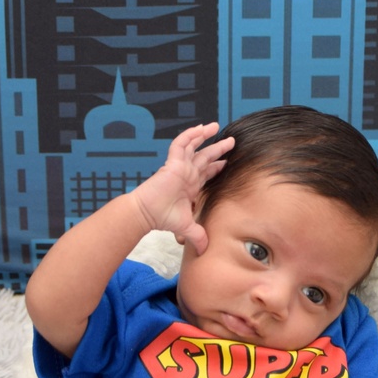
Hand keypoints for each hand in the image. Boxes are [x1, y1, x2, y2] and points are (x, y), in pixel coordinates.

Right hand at [133, 123, 233, 252]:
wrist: (147, 214)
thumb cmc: (163, 218)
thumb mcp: (187, 227)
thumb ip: (198, 236)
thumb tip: (204, 251)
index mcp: (190, 185)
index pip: (206, 172)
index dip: (217, 165)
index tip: (227, 160)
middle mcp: (186, 173)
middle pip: (204, 157)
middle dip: (218, 149)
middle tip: (231, 141)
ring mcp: (179, 166)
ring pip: (193, 146)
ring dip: (204, 136)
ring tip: (216, 126)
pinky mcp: (173, 163)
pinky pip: (181, 144)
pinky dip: (190, 135)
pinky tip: (200, 128)